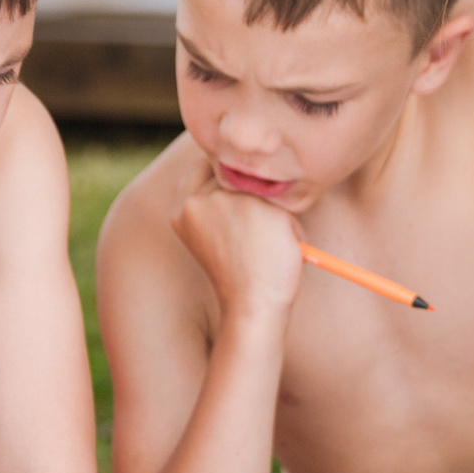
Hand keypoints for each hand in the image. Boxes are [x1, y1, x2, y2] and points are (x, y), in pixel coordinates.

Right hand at [171, 169, 304, 318]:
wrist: (253, 305)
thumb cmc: (239, 276)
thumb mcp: (214, 236)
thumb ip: (218, 206)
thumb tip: (243, 177)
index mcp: (183, 210)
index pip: (202, 167)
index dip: (224, 173)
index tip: (242, 188)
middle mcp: (200, 200)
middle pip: (232, 169)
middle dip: (250, 185)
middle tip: (260, 219)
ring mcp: (228, 199)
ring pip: (259, 186)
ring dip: (271, 209)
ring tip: (269, 242)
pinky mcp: (257, 205)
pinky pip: (283, 203)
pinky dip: (289, 226)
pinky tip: (281, 249)